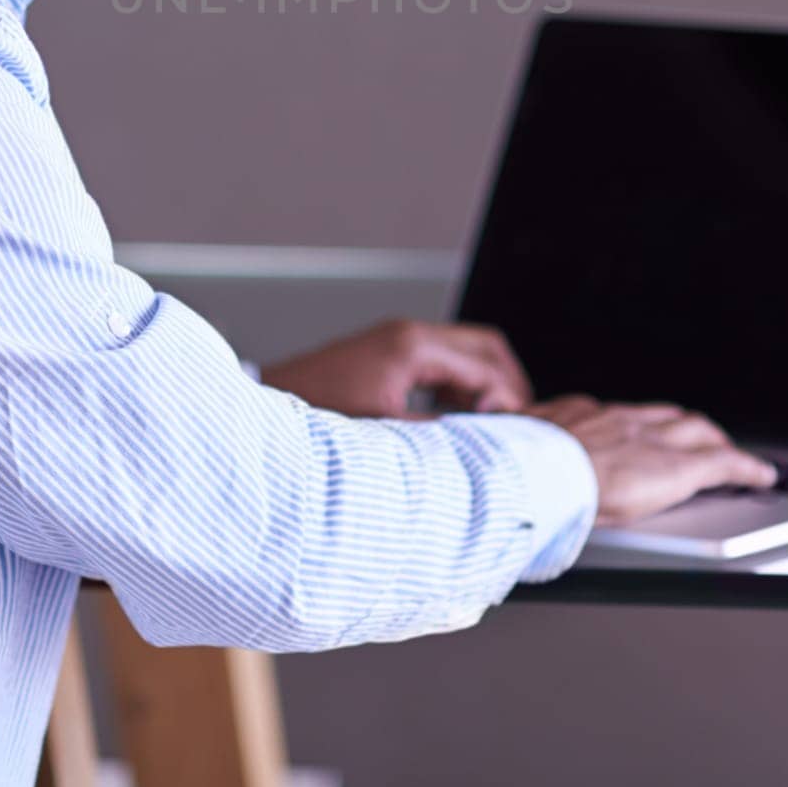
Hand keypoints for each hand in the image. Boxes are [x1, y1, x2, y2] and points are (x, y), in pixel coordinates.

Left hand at [259, 319, 532, 417]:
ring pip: (465, 353)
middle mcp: (409, 335)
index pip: (485, 367)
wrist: (267, 402)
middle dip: (508, 384)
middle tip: (520, 425)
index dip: (508, 402)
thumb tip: (478, 451)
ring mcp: (398, 341)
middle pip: (485, 347)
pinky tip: (460, 421)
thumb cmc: (315, 413)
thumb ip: (435, 438)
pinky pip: (442, 362)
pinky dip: (461, 386)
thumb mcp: (381, 433)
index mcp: (413, 346)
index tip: (516, 435)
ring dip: (485, 385)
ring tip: (495, 427)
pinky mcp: (388, 354)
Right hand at [523, 395, 778, 525]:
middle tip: (695, 438)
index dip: (635, 427)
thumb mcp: (513, 444)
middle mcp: (620, 418)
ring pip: (695, 430)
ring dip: (712, 441)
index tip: (635, 434)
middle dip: (681, 426)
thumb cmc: (520, 467)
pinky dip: (745, 467)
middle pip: (663, 415)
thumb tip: (489, 428)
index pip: (616, 416)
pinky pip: (723, 462)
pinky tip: (761, 474)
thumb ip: (513, 437)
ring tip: (726, 453)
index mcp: (579, 415)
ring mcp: (651, 439)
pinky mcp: (679, 466)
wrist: (540, 474)